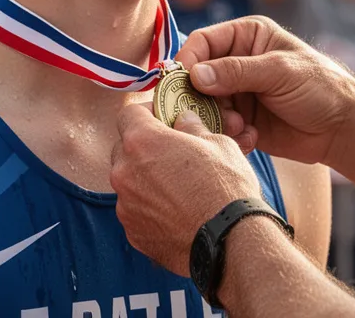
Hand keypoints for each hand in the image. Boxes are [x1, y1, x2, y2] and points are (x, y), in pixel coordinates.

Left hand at [110, 104, 261, 275]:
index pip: (129, 114)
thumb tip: (184, 121)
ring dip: (145, 179)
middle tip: (170, 152)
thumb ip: (192, 127)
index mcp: (142, 142)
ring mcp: (126, 206)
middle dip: (143, 147)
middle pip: (124, 149)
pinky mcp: (133, 233)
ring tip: (176, 186)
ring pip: (129, 182)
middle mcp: (124, 173)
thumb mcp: (217, 142)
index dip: (146, 113)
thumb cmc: (226, 188)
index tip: (161, 118)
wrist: (230, 242)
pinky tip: (175, 211)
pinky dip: (150, 208)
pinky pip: (136, 211)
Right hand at [174, 16, 354, 164]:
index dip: (188, 61)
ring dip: (216, 120)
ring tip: (239, 128)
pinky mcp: (240, 121)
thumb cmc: (319, 87)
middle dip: (201, 98)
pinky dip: (229, 135)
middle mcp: (236, 62)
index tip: (182, 83)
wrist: (342, 128)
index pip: (202, 42)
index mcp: (246, 37)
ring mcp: (237, 93)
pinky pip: (218, 127)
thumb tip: (195, 75)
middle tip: (212, 115)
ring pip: (204, 106)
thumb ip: (236, 72)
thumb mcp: (278, 72)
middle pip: (197, 77)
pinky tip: (251, 139)